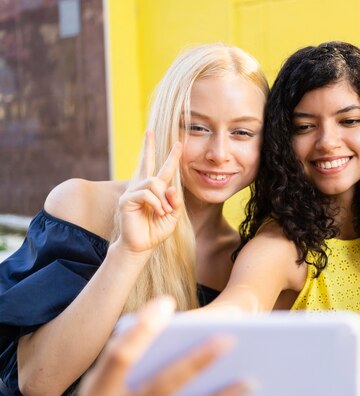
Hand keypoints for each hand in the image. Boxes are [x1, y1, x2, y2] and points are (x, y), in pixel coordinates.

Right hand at [75, 297, 247, 395]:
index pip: (119, 356)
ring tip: (251, 381)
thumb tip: (164, 315)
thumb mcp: (105, 381)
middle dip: (196, 361)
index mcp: (99, 393)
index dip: (143, 329)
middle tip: (228, 339)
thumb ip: (127, 352)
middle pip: (163, 385)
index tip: (167, 301)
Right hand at [117, 131, 182, 252]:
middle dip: (148, 146)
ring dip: (163, 199)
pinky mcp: (126, 200)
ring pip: (153, 182)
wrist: (141, 246)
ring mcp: (132, 193)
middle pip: (145, 162)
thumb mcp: (172, 216)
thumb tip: (170, 188)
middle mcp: (142, 188)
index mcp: (155, 191)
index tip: (178, 143)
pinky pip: (146, 194)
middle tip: (150, 130)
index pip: (163, 170)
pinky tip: (158, 213)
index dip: (170, 157)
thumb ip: (175, 202)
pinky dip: (156, 204)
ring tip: (164, 212)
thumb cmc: (155, 231)